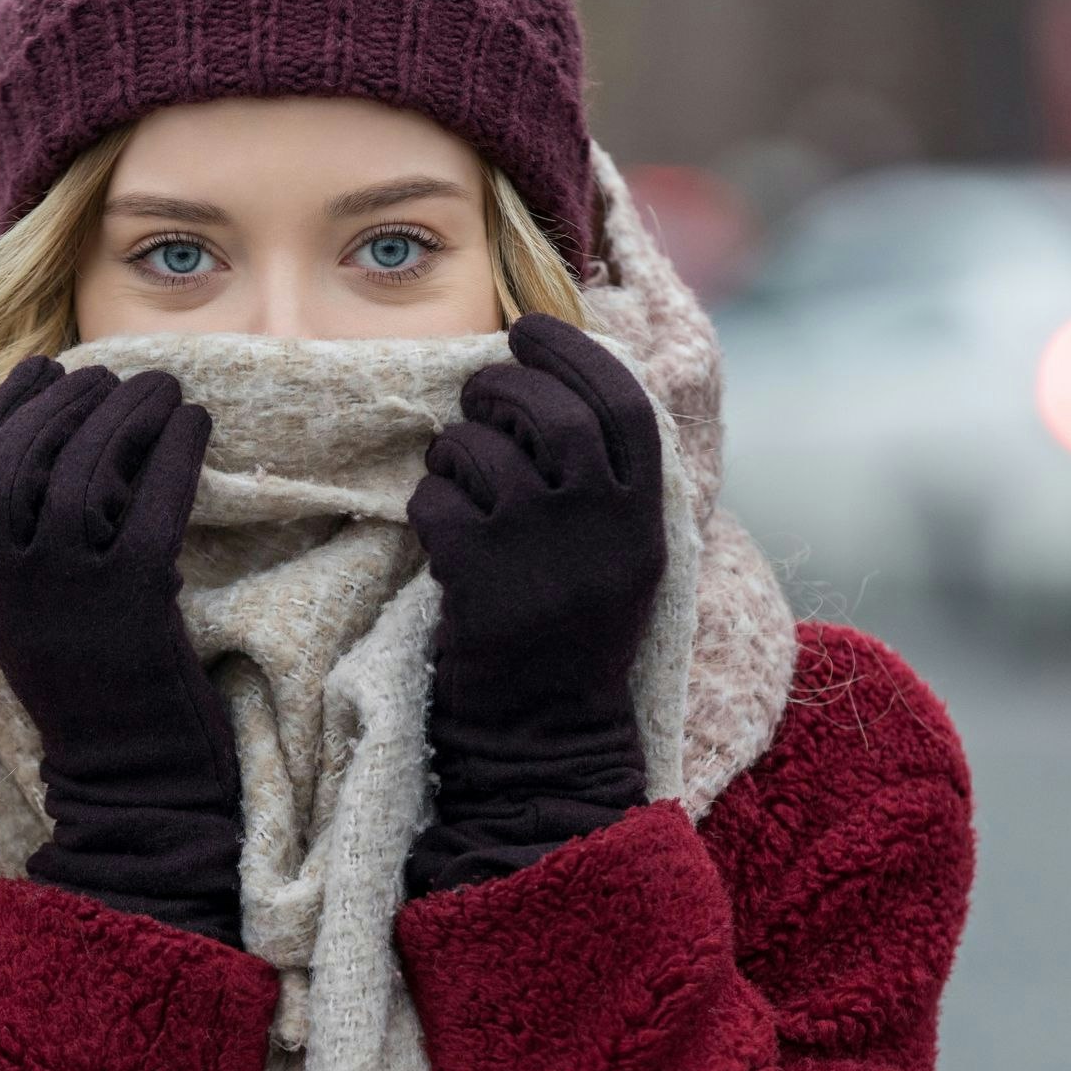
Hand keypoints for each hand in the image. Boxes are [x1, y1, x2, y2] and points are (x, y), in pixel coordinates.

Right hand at [0, 353, 246, 945]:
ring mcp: (69, 592)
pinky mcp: (133, 601)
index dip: (0, 414)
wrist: (130, 775)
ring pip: (85, 472)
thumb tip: (48, 440)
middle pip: (23, 460)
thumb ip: (19, 543)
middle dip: (68, 401)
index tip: (40, 369)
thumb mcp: (27, 612)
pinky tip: (197, 425)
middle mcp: (10, 585)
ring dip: (126, 414)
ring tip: (162, 387)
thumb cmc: (90, 682)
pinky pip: (152, 504)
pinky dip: (176, 452)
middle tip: (111, 374)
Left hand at [402, 312, 667, 897]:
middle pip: (552, 414)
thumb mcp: (616, 559)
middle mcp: (602, 529)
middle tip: (478, 394)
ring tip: (452, 467)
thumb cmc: (569, 641)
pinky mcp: (481, 583)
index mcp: (644, 520)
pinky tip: (436, 527)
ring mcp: (541, 554)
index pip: (623, 406)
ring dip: (455, 447)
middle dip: (504, 387)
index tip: (533, 329)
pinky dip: (427, 502)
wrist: (543, 742)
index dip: (576, 354)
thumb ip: (603, 484)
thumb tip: (558, 389)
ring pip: (484, 453)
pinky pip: (436, 503)